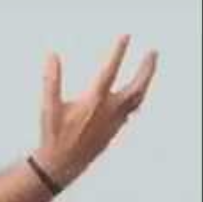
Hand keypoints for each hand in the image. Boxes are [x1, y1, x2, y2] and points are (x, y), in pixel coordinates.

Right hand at [33, 35, 157, 186]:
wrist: (62, 165)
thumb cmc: (54, 136)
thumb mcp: (49, 107)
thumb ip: (51, 80)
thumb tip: (52, 56)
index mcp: (93, 102)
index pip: (110, 71)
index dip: (118, 51)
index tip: (126, 37)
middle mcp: (109, 111)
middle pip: (137, 86)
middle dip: (147, 68)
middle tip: (153, 53)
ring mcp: (115, 122)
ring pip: (138, 99)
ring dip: (145, 82)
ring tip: (149, 69)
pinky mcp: (114, 130)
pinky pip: (132, 111)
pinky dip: (137, 98)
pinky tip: (135, 94)